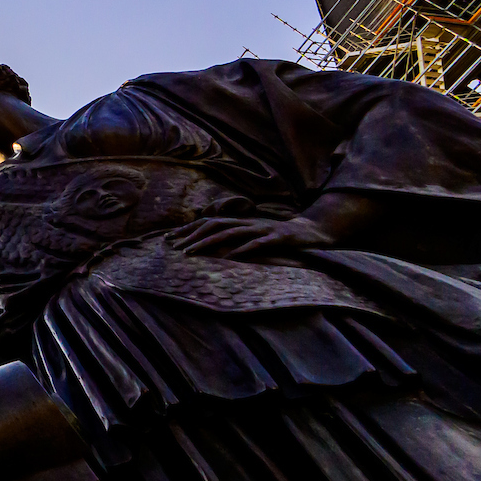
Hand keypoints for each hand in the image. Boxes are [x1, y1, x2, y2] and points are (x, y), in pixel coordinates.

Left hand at [170, 215, 335, 260]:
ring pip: (231, 233)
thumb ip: (234, 239)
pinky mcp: (278, 238)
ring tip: (192, 253)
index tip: (168, 239)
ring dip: (209, 243)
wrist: (312, 232)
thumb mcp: (253, 236)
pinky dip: (242, 250)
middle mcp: (248, 222)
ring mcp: (262, 229)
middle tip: (175, 248)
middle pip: (214, 225)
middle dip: (192, 236)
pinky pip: (257, 244)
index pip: (208, 222)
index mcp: (241, 222)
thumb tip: (210, 248)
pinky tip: (228, 258)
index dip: (188, 229)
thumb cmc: (277, 237)